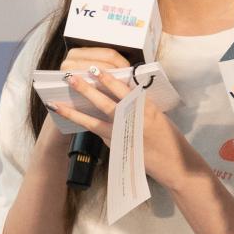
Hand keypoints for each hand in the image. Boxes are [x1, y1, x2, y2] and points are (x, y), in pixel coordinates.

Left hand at [49, 69, 195, 191]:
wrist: (175, 165)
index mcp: (145, 108)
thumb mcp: (158, 116)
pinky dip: (86, 126)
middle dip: (86, 90)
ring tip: (58, 104)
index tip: (94, 68)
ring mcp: (122, 136)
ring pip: (93, 122)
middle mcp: (132, 121)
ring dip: (74, 112)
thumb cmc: (169, 138)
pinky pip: (99, 134)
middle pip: (104, 103)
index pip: (123, 89)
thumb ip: (140, 105)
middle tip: (71, 78)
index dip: (107, 79)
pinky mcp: (117, 148)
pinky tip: (74, 120)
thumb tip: (123, 94)